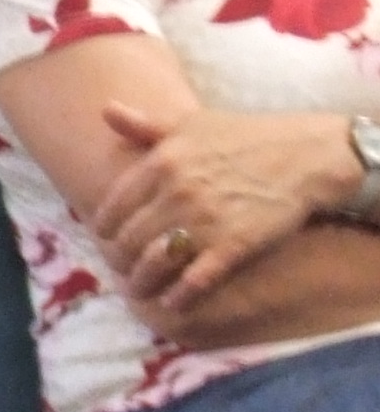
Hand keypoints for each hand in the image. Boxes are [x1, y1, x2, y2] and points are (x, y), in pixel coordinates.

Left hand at [92, 104, 356, 308]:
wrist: (308, 155)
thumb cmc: (246, 137)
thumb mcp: (193, 123)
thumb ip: (146, 125)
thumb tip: (106, 109)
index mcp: (161, 163)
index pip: (111, 209)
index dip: (103, 230)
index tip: (105, 239)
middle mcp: (177, 193)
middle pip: (128, 240)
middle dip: (119, 260)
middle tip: (119, 269)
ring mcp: (205, 221)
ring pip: (154, 263)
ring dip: (141, 282)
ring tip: (138, 290)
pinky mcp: (234, 245)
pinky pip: (195, 280)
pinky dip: (179, 296)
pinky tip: (172, 303)